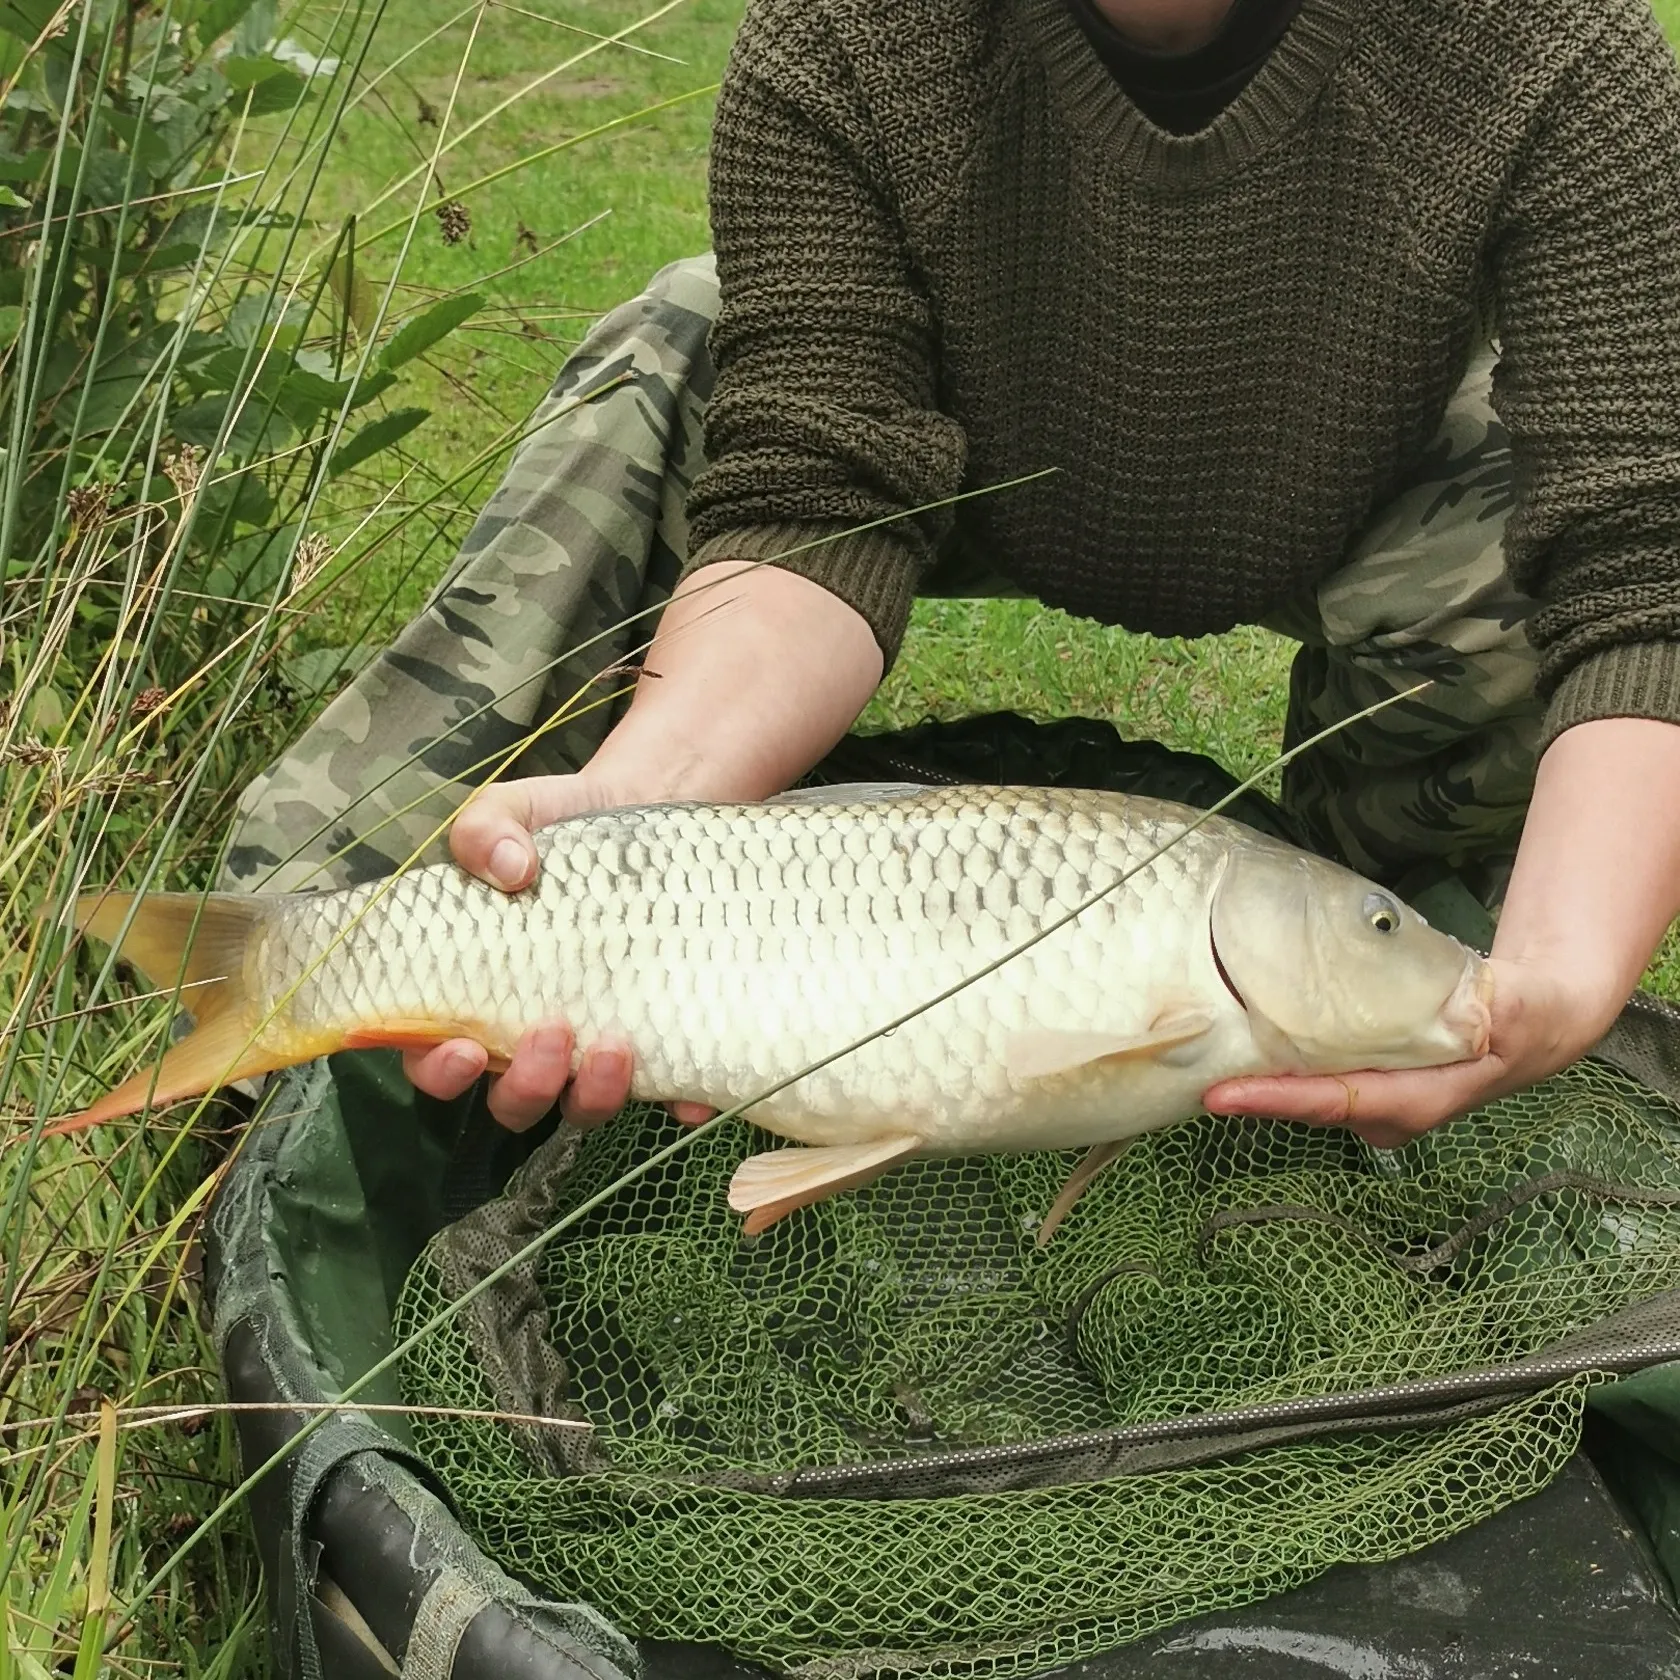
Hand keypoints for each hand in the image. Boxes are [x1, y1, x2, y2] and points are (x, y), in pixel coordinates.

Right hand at [401, 769, 714, 1132]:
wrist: (646, 814)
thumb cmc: (560, 827)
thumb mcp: (511, 811)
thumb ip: (484, 830)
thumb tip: (510, 868)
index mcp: (472, 992)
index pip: (432, 1055)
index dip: (439, 1070)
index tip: (464, 1049)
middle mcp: (527, 1034)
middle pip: (511, 1100)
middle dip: (526, 1086)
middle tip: (553, 1030)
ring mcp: (591, 1045)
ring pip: (580, 1106)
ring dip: (592, 1094)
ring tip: (615, 1045)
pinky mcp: (655, 1038)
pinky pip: (666, 1089)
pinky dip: (679, 1101)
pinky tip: (691, 1091)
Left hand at [1201, 956, 1604, 1148]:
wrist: (1534, 1025)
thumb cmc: (1527, 1017)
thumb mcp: (1522, 1011)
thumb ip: (1500, 1013)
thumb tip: (1475, 1013)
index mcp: (1416, 1100)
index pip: (1334, 1103)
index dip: (1276, 1101)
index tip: (1220, 1096)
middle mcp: (1383, 1112)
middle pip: (1302, 1103)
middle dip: (1247, 1090)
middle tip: (1184, 1065)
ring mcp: (1369, 1101)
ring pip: (1300, 1093)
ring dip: (1252, 1077)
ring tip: (1192, 1052)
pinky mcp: (1360, 1080)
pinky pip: (1307, 1075)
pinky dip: (1273, 1060)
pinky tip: (1232, 1037)